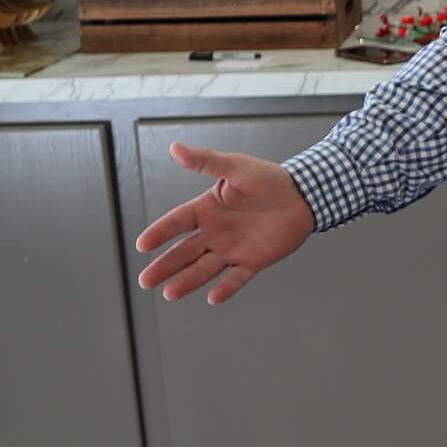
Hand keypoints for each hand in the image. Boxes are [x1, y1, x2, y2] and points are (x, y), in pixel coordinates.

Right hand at [134, 142, 315, 303]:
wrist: (304, 195)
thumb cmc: (270, 179)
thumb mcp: (236, 167)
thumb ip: (206, 161)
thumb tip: (176, 148)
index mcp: (207, 209)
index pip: (176, 223)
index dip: (160, 233)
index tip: (142, 245)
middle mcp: (215, 232)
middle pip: (183, 252)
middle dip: (164, 266)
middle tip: (145, 281)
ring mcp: (233, 248)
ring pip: (204, 268)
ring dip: (187, 280)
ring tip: (170, 293)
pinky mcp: (254, 260)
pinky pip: (237, 277)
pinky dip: (227, 288)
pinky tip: (213, 297)